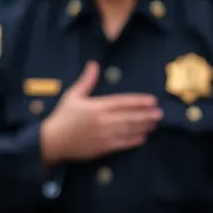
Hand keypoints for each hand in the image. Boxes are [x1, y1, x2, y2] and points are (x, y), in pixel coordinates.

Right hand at [40, 62, 162, 165]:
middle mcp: (104, 121)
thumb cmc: (63, 117)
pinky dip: (134, 140)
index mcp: (98, 106)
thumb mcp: (73, 95)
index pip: (124, 102)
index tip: (152, 101)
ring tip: (154, 124)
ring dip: (144, 127)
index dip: (140, 101)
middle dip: (147, 115)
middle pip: (131, 117)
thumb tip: (94, 64)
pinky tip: (143, 138)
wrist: (53, 140)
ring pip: (130, 130)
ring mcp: (105, 135)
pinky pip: (123, 143)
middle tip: (159, 113)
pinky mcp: (103, 148)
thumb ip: (87, 80)